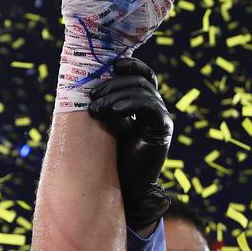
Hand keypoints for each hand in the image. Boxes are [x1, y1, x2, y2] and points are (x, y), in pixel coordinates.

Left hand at [89, 58, 173, 228]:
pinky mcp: (162, 129)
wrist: (127, 185)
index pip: (143, 75)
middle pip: (140, 80)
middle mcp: (156, 108)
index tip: (111, 65)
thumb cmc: (115, 156)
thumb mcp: (109, 123)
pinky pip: (149, 107)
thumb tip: (89, 82)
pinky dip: (129, 104)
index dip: (131, 65)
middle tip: (92, 97)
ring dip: (115, 95)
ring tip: (96, 108)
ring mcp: (161, 118)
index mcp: (145, 104)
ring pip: (143, 91)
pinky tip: (113, 111)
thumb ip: (108, 103)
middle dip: (113, 84)